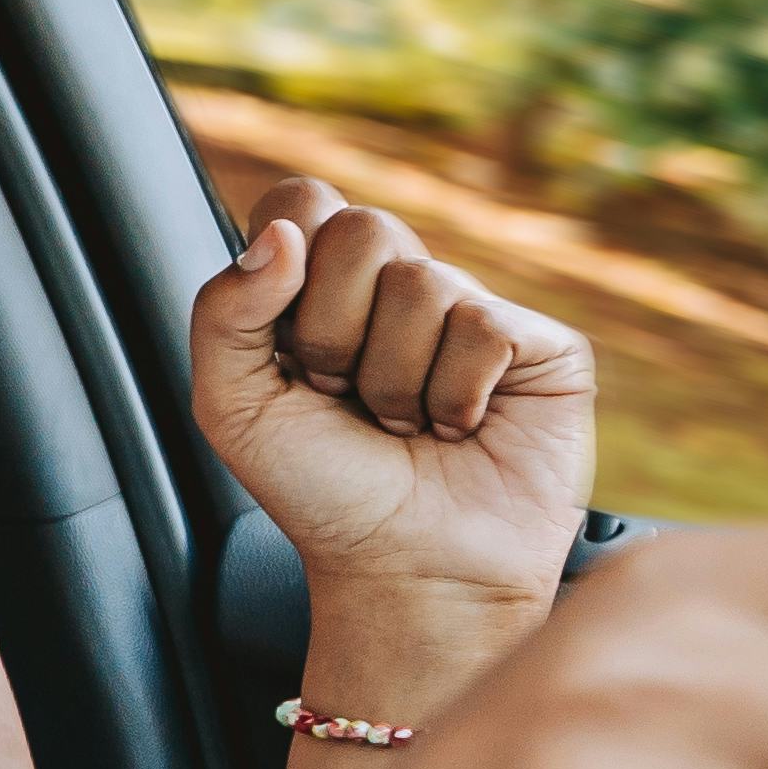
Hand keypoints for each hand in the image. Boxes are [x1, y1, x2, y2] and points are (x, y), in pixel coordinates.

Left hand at [189, 178, 595, 629]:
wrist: (401, 568)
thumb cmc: (320, 490)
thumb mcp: (233, 405)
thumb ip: (225, 311)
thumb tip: (283, 232)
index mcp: (325, 285)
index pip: (302, 200)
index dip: (287, 269)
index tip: (287, 349)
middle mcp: (402, 286)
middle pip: (363, 229)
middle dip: (334, 331)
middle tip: (344, 394)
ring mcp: (475, 310)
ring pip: (422, 282)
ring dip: (394, 379)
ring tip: (404, 425)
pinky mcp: (542, 345)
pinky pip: (485, 323)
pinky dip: (455, 393)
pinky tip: (460, 429)